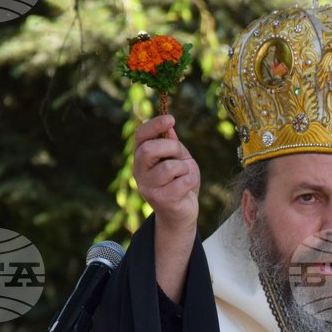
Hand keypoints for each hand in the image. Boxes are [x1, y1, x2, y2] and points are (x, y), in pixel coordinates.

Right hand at [133, 115, 199, 231]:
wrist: (182, 212)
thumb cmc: (180, 181)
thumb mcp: (179, 159)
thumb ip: (173, 144)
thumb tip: (169, 128)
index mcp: (141, 158)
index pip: (140, 136)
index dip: (154, 125)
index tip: (171, 119)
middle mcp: (139, 172)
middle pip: (149, 150)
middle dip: (171, 147)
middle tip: (180, 154)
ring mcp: (149, 188)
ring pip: (169, 167)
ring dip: (184, 168)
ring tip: (184, 175)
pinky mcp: (162, 200)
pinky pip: (183, 182)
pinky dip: (191, 181)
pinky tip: (188, 187)